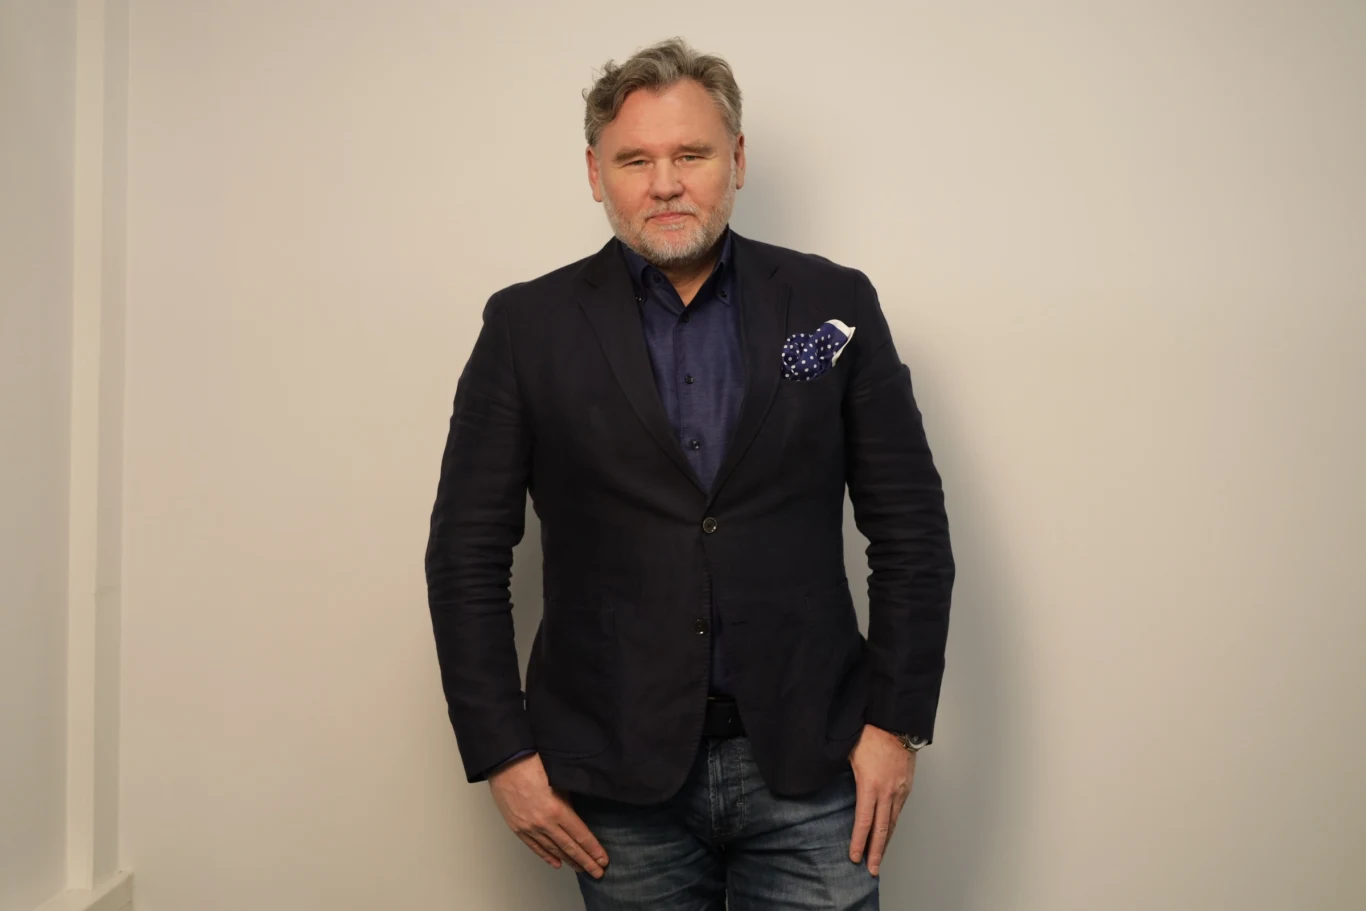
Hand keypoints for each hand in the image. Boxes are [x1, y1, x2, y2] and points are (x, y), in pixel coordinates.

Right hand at [488, 752, 609, 878]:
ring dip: (568, 861)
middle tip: (597, 873)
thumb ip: (569, 801)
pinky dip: (546, 856)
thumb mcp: (559, 781)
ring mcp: (529, 827)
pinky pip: (534, 846)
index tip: (603, 860)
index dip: (593, 850)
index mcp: (558, 810)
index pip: (581, 836)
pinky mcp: (517, 827)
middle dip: (585, 861)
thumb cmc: (532, 764)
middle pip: (569, 847)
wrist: (505, 762)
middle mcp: (544, 823)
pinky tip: (557, 863)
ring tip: (581, 869)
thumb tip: (577, 815)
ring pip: (553, 849)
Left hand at [847, 725, 915, 875]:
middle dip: (876, 852)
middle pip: (882, 829)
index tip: (854, 857)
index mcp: (870, 785)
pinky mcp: (906, 786)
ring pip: (892, 822)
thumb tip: (823, 780)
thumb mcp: (847, 754)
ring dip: (886, 842)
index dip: (859, 841)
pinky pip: (899, 810)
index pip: (863, 821)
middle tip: (871, 870)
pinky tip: (888, 832)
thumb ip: (839, 773)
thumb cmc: (870, 734)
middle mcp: (887, 791)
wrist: (896, 722)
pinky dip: (893, 825)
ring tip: (879, 857)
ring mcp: (899, 789)